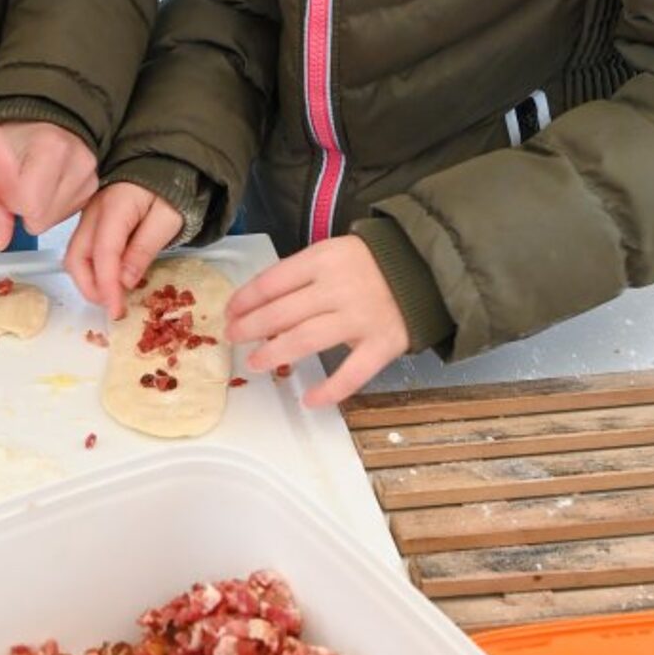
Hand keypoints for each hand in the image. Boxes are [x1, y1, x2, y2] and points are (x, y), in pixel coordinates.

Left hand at [0, 122, 97, 234]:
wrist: (37, 125)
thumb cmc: (12, 139)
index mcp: (51, 145)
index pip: (27, 205)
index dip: (8, 202)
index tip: (4, 185)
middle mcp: (79, 158)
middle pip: (41, 218)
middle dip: (22, 209)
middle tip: (18, 183)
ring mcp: (90, 175)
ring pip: (51, 221)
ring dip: (36, 209)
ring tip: (33, 182)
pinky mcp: (93, 188)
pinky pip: (63, 218)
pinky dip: (50, 208)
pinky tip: (46, 186)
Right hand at [65, 181, 183, 318]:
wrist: (167, 165)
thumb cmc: (173, 191)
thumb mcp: (168, 219)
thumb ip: (145, 248)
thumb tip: (125, 281)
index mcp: (115, 207)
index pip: (103, 254)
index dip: (107, 287)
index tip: (116, 311)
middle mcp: (94, 212)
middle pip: (76, 257)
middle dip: (90, 288)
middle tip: (114, 307)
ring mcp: (89, 216)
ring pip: (75, 256)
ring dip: (89, 281)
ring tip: (113, 297)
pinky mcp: (92, 221)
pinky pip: (84, 250)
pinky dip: (93, 270)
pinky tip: (112, 280)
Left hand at [226, 236, 409, 405]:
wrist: (423, 269)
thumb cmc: (366, 264)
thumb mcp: (330, 255)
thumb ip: (299, 277)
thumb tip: (257, 307)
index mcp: (322, 260)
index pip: (272, 281)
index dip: (245, 300)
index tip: (230, 313)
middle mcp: (338, 288)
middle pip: (282, 312)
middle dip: (251, 327)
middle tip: (233, 338)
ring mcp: (361, 318)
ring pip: (307, 340)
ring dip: (275, 353)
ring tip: (255, 364)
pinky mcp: (382, 344)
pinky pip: (352, 373)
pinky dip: (330, 390)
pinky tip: (309, 399)